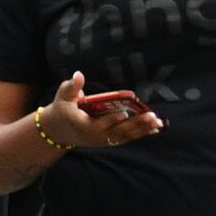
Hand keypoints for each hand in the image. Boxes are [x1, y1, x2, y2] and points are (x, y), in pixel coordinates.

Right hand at [35, 71, 159, 150]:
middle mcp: (94, 135)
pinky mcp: (109, 141)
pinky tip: (155, 128)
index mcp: (81, 124)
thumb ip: (72, 86)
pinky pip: (126, 138)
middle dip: (134, 124)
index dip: (110, 120)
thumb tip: (79, 75)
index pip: (96, 124)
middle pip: (116, 132)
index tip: (123, 113)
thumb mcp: (63, 96)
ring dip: (142, 129)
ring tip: (157, 121)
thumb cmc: (62, 109)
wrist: (58, 130)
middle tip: (150, 115)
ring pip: (124, 136)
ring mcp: (102, 140)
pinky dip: (141, 133)